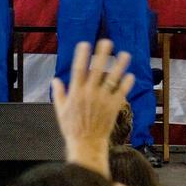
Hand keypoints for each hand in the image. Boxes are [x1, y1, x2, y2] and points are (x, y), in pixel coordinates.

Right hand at [52, 39, 133, 176]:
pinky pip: (122, 92)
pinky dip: (127, 83)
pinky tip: (130, 75)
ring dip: (120, 66)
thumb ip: (59, 94)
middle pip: (97, 70)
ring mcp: (103, 100)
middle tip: (107, 41)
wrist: (86, 144)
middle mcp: (90, 94)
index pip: (79, 70)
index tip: (85, 43)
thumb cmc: (72, 128)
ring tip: (125, 54)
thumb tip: (55, 80)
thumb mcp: (61, 111)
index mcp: (76, 93)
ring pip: (113, 79)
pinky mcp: (114, 107)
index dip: (82, 56)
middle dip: (102, 55)